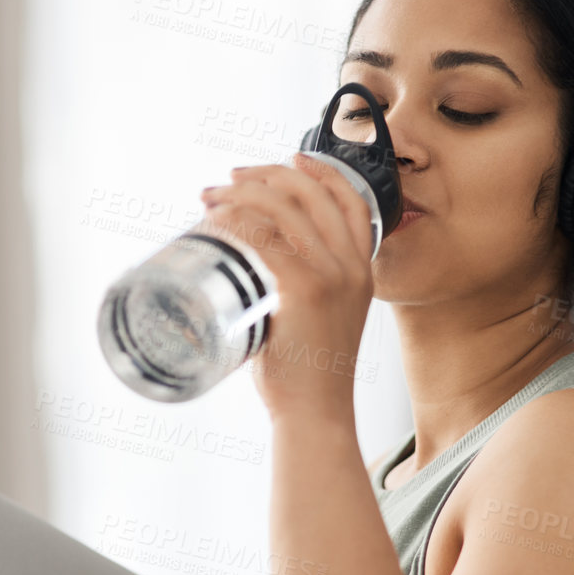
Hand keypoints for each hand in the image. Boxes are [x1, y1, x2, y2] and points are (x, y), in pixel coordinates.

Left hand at [196, 153, 375, 421]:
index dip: (320, 171)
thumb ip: (300, 291)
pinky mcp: (306, 290)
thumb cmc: (307, 376)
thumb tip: (252, 271)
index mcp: (362, 271)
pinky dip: (239, 222)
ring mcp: (333, 276)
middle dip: (266, 175)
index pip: (352, 200)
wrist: (316, 415)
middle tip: (229, 179)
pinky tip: (218, 220)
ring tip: (211, 197)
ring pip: (287, 208)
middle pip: (313, 193)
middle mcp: (353, 267)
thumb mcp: (319, 322)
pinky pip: (268, 238)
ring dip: (243, 193)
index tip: (287, 158)